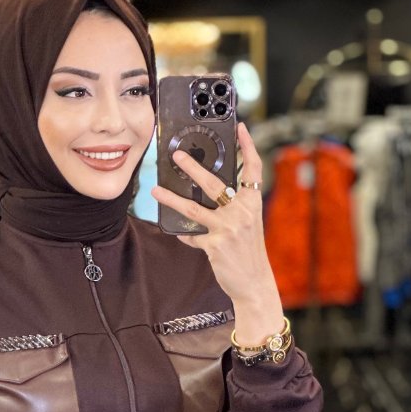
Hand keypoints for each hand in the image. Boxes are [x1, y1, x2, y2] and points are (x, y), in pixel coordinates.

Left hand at [151, 121, 283, 343]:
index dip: (247, 147)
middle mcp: (242, 213)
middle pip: (214, 184)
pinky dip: (184, 234)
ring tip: (156, 191)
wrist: (254, 283)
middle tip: (177, 155)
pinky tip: (178, 233)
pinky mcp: (215, 245)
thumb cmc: (248, 252)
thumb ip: (233, 208)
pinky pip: (192, 236)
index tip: (240, 128)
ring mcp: (228, 229)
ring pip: (194, 209)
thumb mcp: (247, 225)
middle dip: (193, 167)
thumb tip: (207, 196)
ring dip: (172, 199)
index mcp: (252, 204)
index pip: (253, 169)